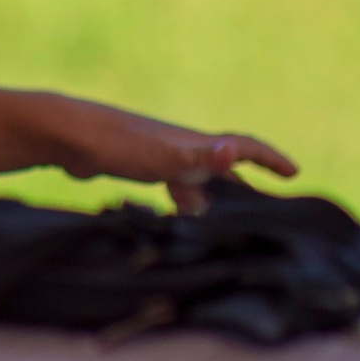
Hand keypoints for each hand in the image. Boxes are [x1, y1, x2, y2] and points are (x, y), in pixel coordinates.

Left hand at [27, 97, 298, 210]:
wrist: (65, 136)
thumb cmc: (116, 144)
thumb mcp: (163, 156)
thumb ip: (198, 158)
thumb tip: (233, 153)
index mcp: (194, 144)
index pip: (244, 147)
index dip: (270, 158)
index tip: (294, 172)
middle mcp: (182, 147)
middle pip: (224, 168)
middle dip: (247, 188)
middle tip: (269, 211)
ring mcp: (160, 156)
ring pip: (199, 180)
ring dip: (215, 199)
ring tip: (227, 225)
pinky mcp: (137, 167)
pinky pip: (172, 185)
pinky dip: (183, 202)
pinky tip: (176, 219)